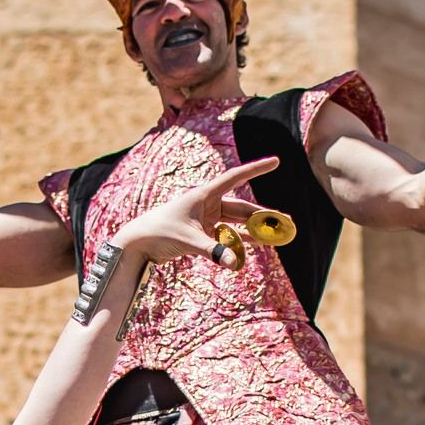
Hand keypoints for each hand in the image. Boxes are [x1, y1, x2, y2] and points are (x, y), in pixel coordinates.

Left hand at [109, 157, 278, 265]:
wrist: (139, 243)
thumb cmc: (160, 233)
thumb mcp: (188, 241)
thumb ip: (213, 252)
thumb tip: (234, 264)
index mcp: (204, 194)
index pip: (236, 177)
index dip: (257, 169)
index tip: (276, 160)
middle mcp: (208, 204)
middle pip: (242, 209)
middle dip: (264, 216)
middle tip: (286, 222)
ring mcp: (206, 219)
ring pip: (237, 224)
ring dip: (254, 232)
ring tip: (275, 239)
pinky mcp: (202, 233)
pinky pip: (226, 238)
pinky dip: (238, 244)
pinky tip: (252, 250)